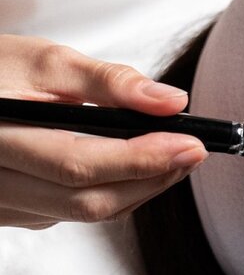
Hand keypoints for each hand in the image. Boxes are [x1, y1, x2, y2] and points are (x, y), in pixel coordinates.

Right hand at [0, 34, 207, 228]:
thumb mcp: (46, 60)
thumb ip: (110, 82)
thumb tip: (170, 102)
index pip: (78, 164)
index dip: (142, 158)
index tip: (190, 143)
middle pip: (88, 201)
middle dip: (152, 177)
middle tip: (193, 151)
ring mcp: (4, 205)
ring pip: (87, 213)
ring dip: (141, 188)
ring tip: (175, 155)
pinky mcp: (18, 212)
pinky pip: (77, 213)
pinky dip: (118, 191)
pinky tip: (139, 167)